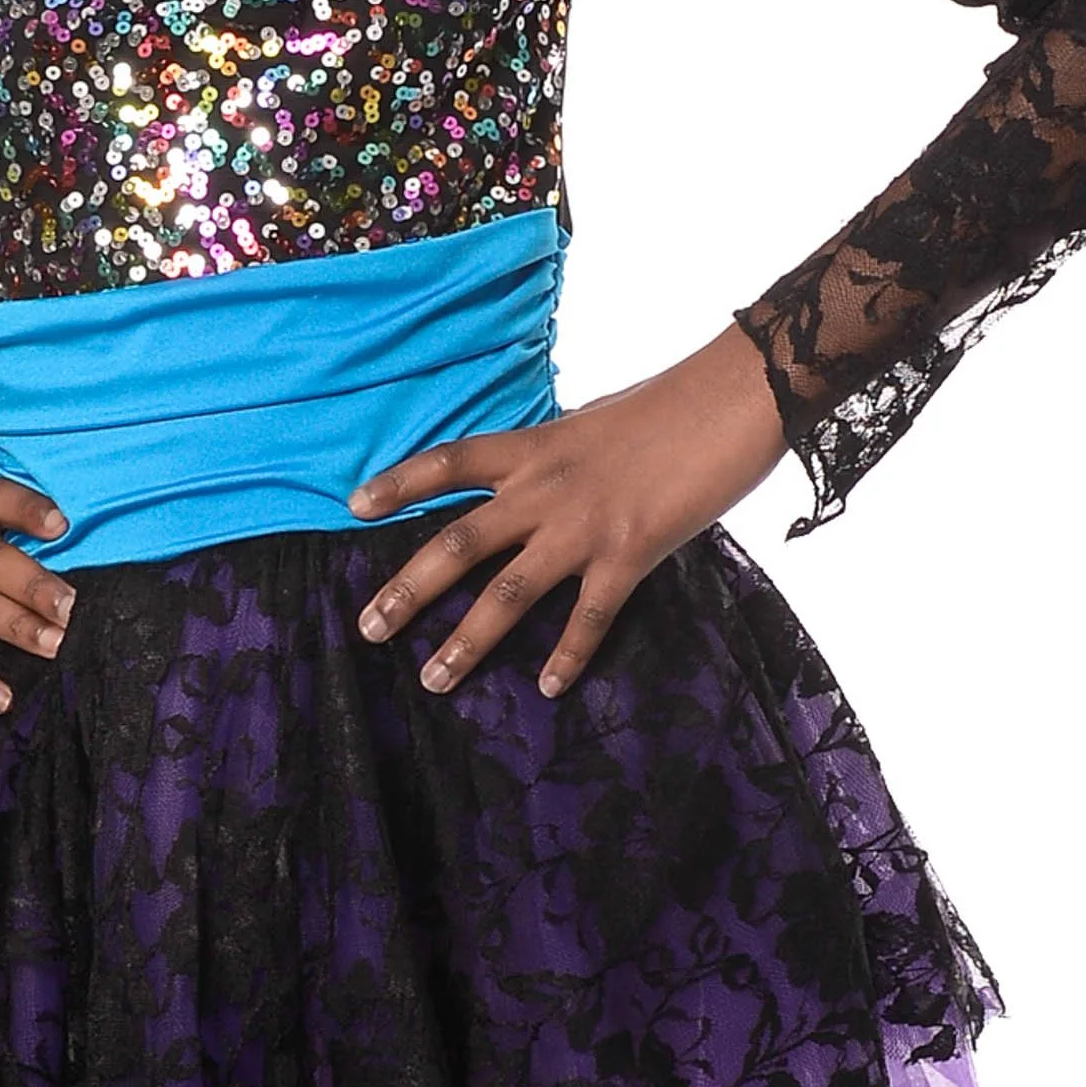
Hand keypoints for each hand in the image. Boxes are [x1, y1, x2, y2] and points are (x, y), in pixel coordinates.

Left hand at [347, 323, 786, 698]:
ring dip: (467, 641)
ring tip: (433, 679)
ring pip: (508, 592)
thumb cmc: (668, 405)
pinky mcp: (631, 553)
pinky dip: (568, 655)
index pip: (449, 462)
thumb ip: (558, 454)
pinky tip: (550, 689)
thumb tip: (539, 472)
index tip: (354, 505)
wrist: (731, 397)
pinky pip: (589, 616)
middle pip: (458, 542)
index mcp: (534, 447)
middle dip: (408, 589)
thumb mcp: (594, 421)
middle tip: (369, 627)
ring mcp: (584, 525)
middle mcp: (545, 489)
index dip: (399, 482)